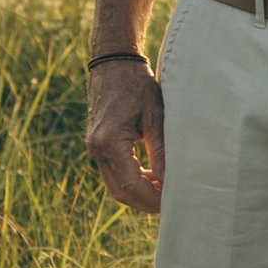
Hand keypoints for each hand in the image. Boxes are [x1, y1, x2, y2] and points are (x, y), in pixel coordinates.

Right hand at [86, 50, 165, 213]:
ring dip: (138, 192)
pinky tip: (151, 176)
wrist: (114, 64)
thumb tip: (172, 181)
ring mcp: (93, 148)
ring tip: (164, 191)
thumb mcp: (156, 117)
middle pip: (120, 191)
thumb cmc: (138, 86)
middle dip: (145, 201)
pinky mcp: (97, 145)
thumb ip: (163, 151)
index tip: (173, 200)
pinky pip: (113, 172)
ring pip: (115, 185)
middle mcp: (96, 149)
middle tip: (171, 203)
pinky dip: (131, 179)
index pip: (131, 185)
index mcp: (109, 142)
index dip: (152, 198)